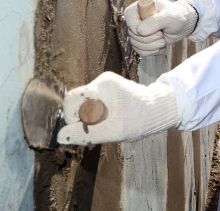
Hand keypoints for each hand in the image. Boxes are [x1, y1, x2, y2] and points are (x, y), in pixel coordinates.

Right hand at [57, 72, 180, 144]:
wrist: (159, 110)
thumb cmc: (139, 119)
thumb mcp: (113, 131)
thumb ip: (86, 134)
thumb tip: (59, 137)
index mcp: (103, 86)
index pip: (72, 100)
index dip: (72, 118)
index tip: (87, 129)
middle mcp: (102, 81)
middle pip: (77, 103)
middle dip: (83, 119)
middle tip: (101, 128)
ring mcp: (105, 85)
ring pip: (84, 106)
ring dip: (91, 119)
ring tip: (109, 124)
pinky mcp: (108, 91)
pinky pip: (92, 105)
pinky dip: (97, 117)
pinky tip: (111, 121)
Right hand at [124, 0, 198, 56]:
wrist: (184, 25)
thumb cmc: (178, 16)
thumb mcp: (170, 17)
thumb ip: (155, 21)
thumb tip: (139, 31)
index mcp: (142, 6)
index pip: (129, 16)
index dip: (136, 27)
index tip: (152, 31)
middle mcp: (138, 17)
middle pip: (132, 33)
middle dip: (149, 38)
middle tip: (161, 35)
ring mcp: (139, 29)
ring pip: (135, 44)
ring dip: (150, 46)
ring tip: (162, 41)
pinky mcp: (143, 40)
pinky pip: (140, 51)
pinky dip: (151, 52)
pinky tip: (160, 47)